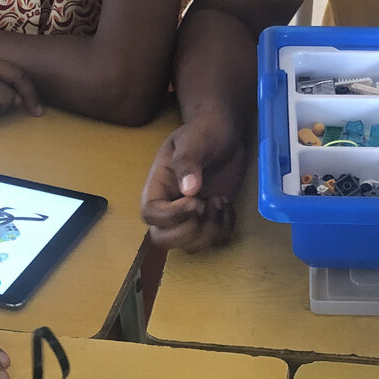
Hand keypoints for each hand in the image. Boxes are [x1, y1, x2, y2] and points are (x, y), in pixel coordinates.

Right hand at [140, 113, 247, 251]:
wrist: (224, 132)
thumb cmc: (204, 132)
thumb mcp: (193, 140)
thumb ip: (187, 162)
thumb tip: (188, 190)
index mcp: (157, 186)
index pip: (150, 214)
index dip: (171, 216)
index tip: (196, 200)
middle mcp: (170, 206)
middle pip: (162, 239)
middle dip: (188, 232)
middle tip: (206, 206)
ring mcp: (190, 216)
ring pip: (190, 246)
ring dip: (209, 231)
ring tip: (219, 201)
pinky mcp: (210, 219)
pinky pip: (214, 241)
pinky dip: (225, 229)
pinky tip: (228, 205)